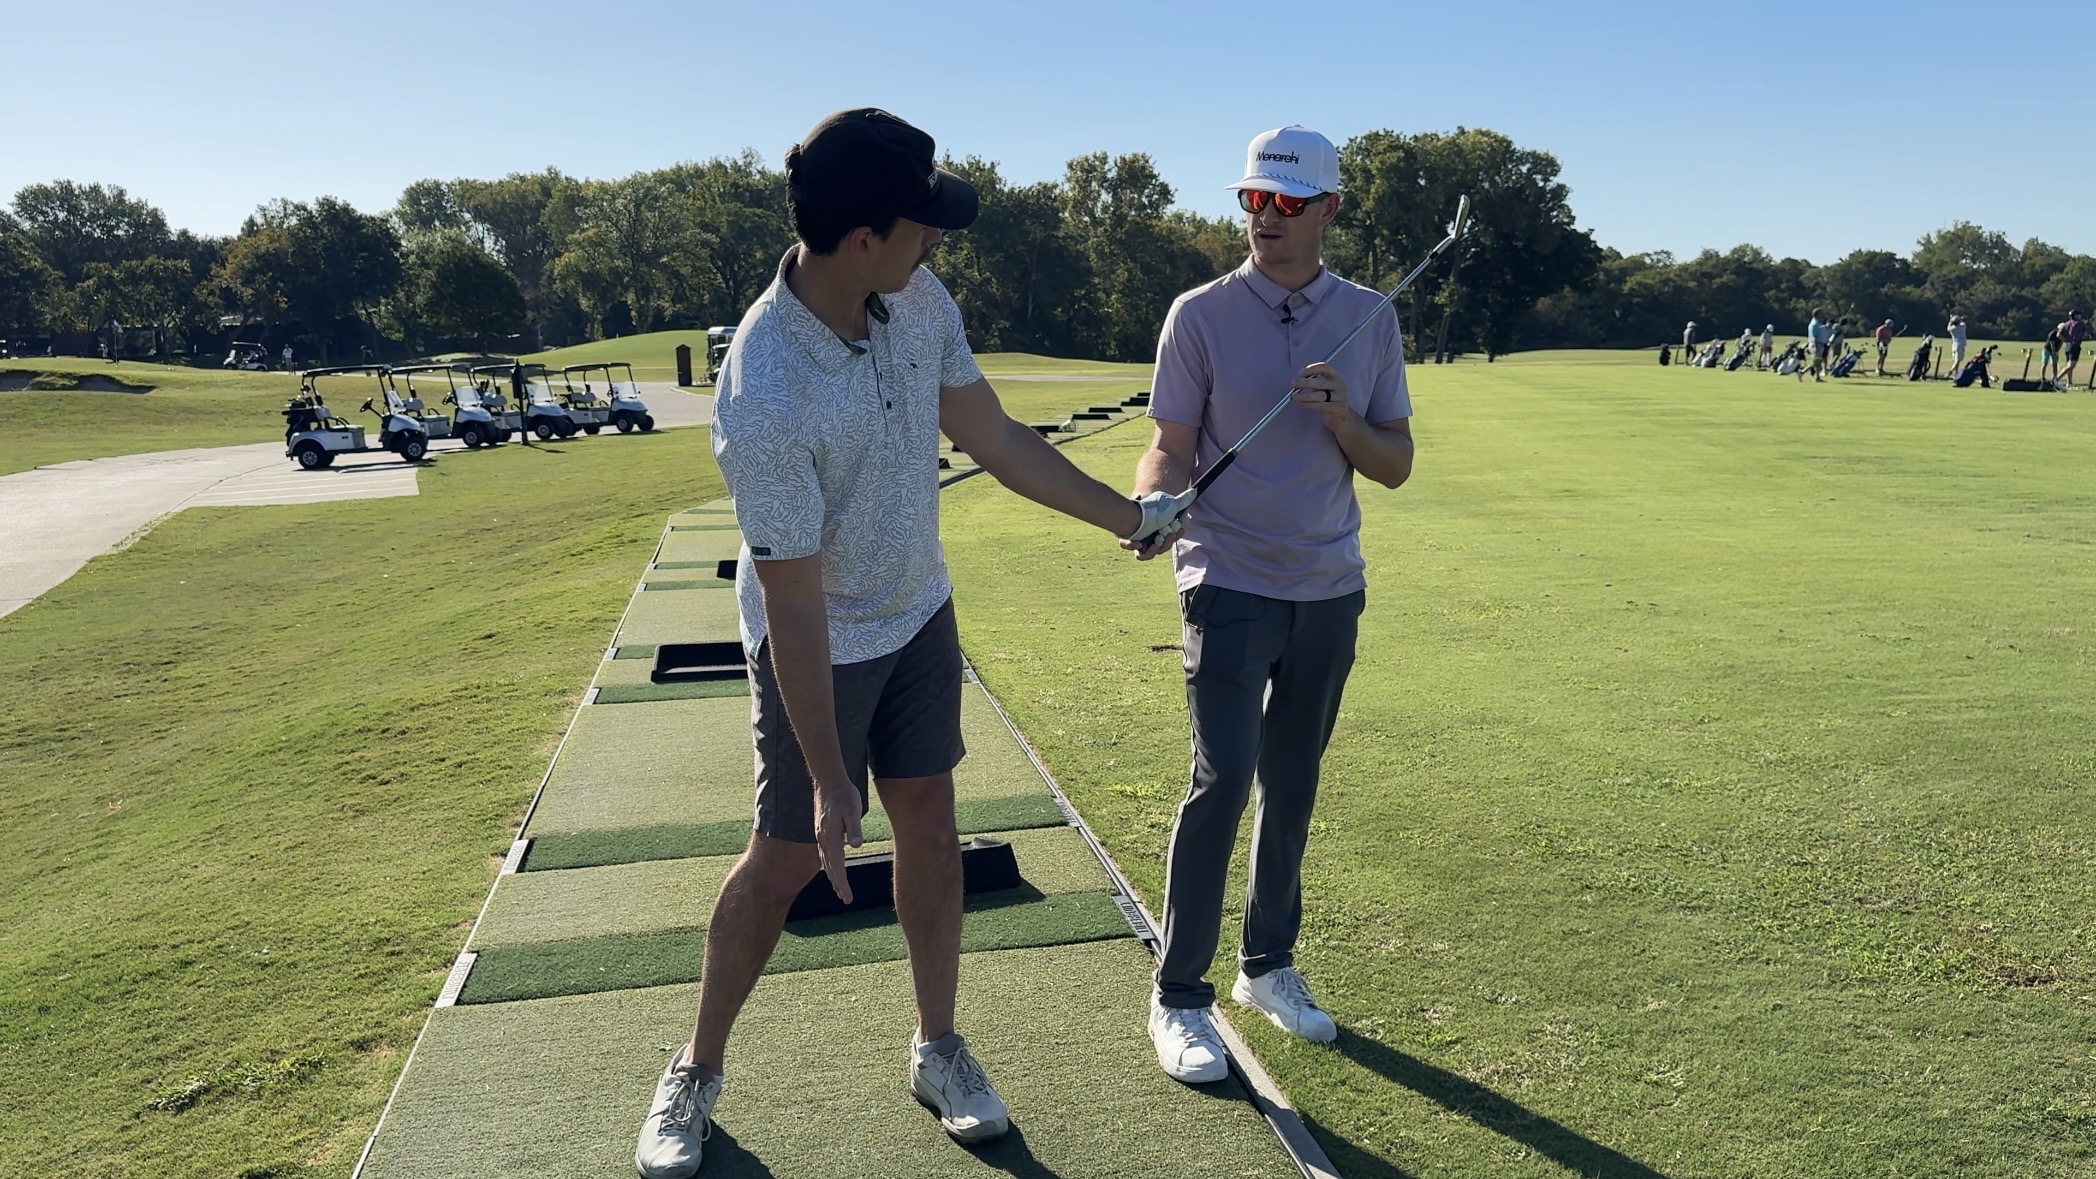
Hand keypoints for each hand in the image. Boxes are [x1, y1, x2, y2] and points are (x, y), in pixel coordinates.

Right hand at [813, 775, 863, 901]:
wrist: (828, 780)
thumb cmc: (844, 795)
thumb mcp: (853, 809)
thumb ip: (854, 828)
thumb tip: (857, 845)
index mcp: (831, 837)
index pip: (837, 866)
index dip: (842, 883)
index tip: (847, 897)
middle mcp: (823, 839)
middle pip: (830, 867)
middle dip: (838, 884)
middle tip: (846, 899)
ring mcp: (820, 835)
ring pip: (826, 861)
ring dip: (832, 876)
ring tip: (839, 889)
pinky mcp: (821, 830)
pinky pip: (824, 853)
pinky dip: (829, 864)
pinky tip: (831, 867)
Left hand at [1120, 489, 1188, 559]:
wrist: (1133, 512)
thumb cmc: (1153, 509)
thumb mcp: (1171, 504)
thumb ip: (1183, 501)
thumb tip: (1194, 492)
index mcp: (1161, 529)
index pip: (1172, 537)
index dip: (1177, 536)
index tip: (1180, 530)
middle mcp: (1151, 536)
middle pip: (1163, 546)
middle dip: (1168, 542)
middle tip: (1169, 534)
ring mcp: (1142, 540)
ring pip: (1151, 553)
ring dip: (1156, 550)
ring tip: (1156, 542)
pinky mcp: (1132, 544)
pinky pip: (1138, 554)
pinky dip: (1141, 551)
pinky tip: (1138, 543)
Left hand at [1290, 361, 1351, 429]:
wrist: (1341, 417)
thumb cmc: (1329, 399)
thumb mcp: (1324, 386)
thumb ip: (1314, 380)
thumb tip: (1299, 377)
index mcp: (1336, 376)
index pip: (1324, 367)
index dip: (1311, 369)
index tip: (1300, 373)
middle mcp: (1340, 385)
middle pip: (1320, 382)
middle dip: (1305, 383)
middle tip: (1294, 384)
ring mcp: (1341, 397)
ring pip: (1320, 395)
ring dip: (1304, 395)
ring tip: (1295, 396)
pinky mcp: (1338, 408)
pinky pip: (1320, 406)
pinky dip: (1308, 404)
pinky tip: (1300, 403)